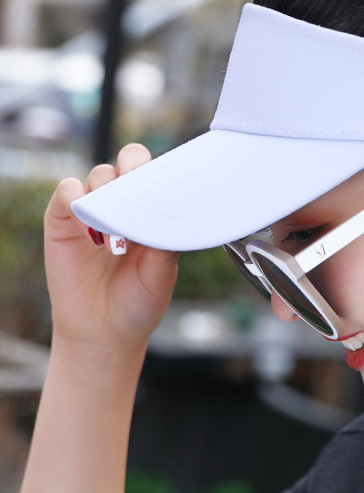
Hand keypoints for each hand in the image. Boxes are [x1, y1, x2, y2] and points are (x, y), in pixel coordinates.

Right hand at [44, 143, 179, 354]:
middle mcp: (125, 205)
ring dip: (109, 194)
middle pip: (129, 160)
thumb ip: (165, 241)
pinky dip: (77, 200)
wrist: (105, 332)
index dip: (159, 170)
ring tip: (115, 236)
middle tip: (138, 187)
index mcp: (153, 212)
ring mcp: (94, 210)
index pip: (157, 174)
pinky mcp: (63, 220)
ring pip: (100, 174)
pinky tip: (90, 229)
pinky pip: (67, 192)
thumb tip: (173, 212)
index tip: (163, 181)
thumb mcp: (162, 272)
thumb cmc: (139, 301)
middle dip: (134, 165)